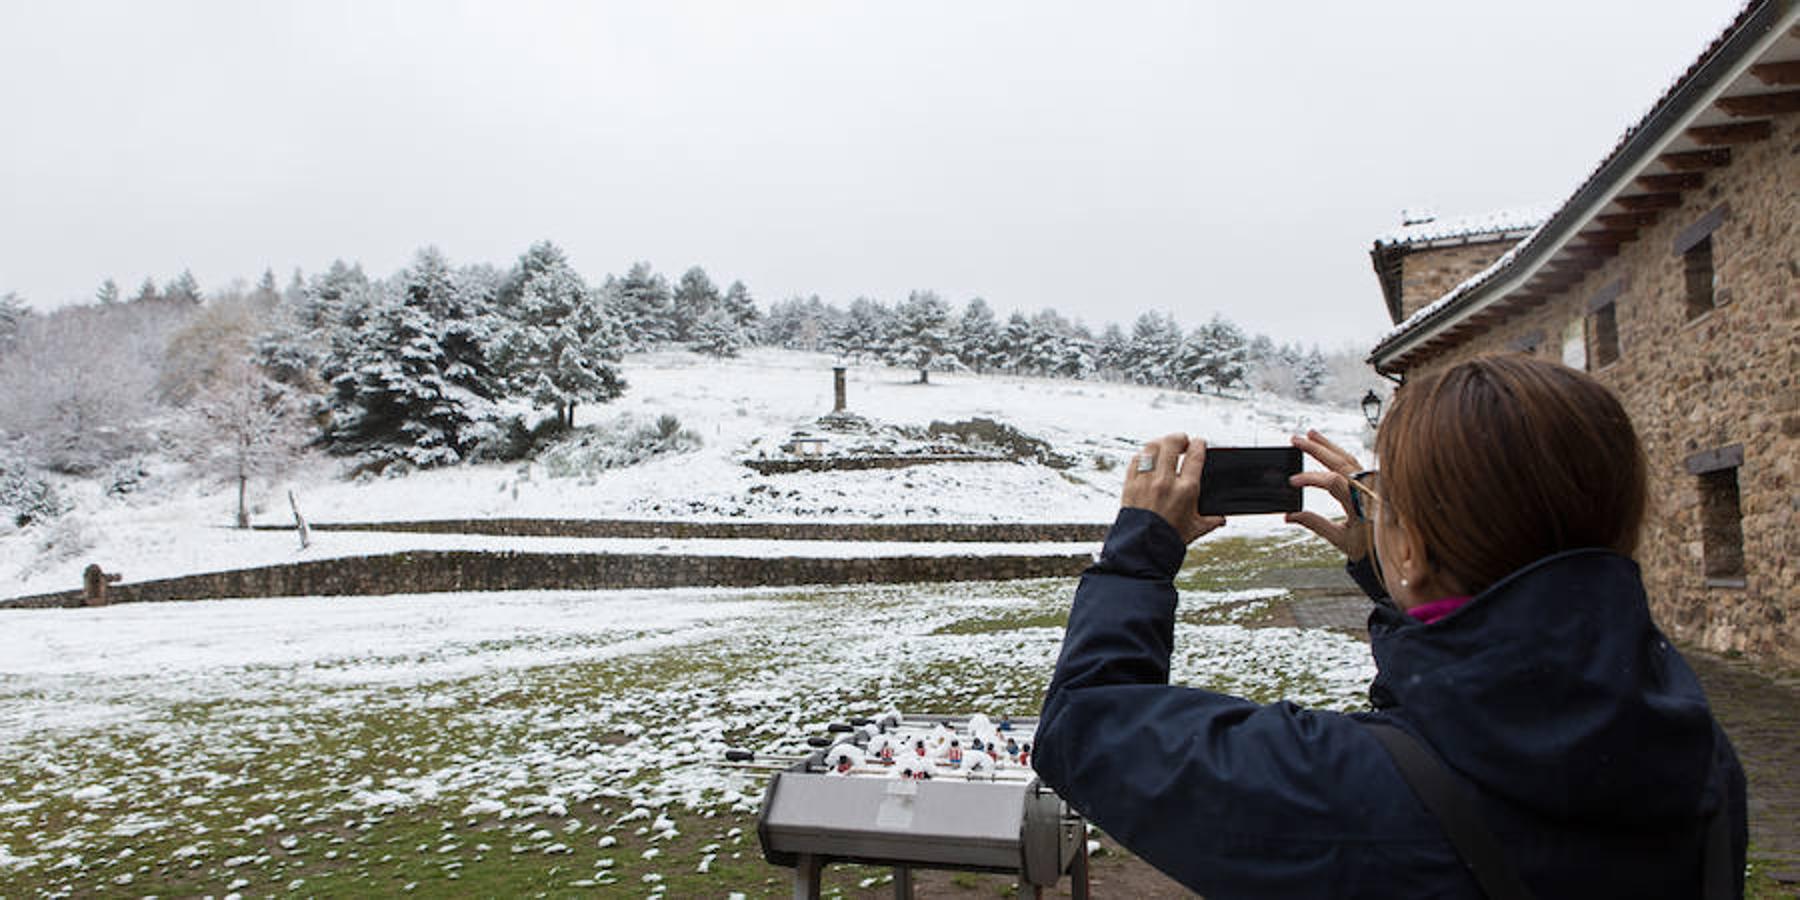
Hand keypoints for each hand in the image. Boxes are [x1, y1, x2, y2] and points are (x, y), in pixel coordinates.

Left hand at [1122, 433, 1226, 543]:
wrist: (1143, 550)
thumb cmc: (1169, 540)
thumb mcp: (1196, 529)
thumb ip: (1211, 520)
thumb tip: (1221, 518)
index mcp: (1186, 490)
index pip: (1195, 455)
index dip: (1199, 444)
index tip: (1199, 443)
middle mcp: (1165, 482)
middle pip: (1172, 444)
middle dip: (1179, 438)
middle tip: (1182, 441)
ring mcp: (1146, 481)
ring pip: (1152, 447)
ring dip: (1160, 443)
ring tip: (1164, 446)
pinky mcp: (1130, 484)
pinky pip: (1136, 460)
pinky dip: (1143, 455)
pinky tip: (1148, 458)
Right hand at [1285, 429, 1370, 560]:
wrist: (1396, 550)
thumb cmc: (1370, 547)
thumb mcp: (1341, 540)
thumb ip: (1315, 525)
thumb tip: (1291, 516)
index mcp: (1361, 504)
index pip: (1332, 482)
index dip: (1310, 479)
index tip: (1292, 481)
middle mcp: (1369, 490)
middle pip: (1340, 462)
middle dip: (1317, 449)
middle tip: (1296, 440)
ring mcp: (1372, 484)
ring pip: (1349, 458)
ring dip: (1328, 445)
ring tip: (1310, 435)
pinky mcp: (1373, 483)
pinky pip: (1355, 463)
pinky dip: (1339, 453)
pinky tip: (1328, 447)